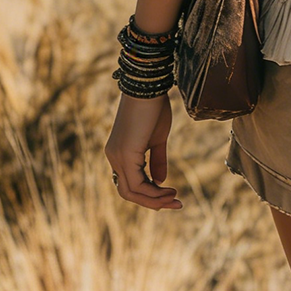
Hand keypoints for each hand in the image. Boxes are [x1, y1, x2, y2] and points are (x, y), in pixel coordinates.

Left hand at [104, 91, 182, 209]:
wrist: (148, 87)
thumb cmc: (154, 107)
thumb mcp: (158, 138)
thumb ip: (157, 160)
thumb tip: (161, 182)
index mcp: (119, 154)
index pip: (130, 184)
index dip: (150, 194)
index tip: (172, 194)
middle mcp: (114, 158)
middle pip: (128, 192)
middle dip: (152, 202)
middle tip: (175, 203)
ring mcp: (117, 157)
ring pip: (131, 192)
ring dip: (154, 200)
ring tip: (175, 198)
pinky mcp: (125, 155)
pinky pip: (136, 183)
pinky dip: (152, 191)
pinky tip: (168, 189)